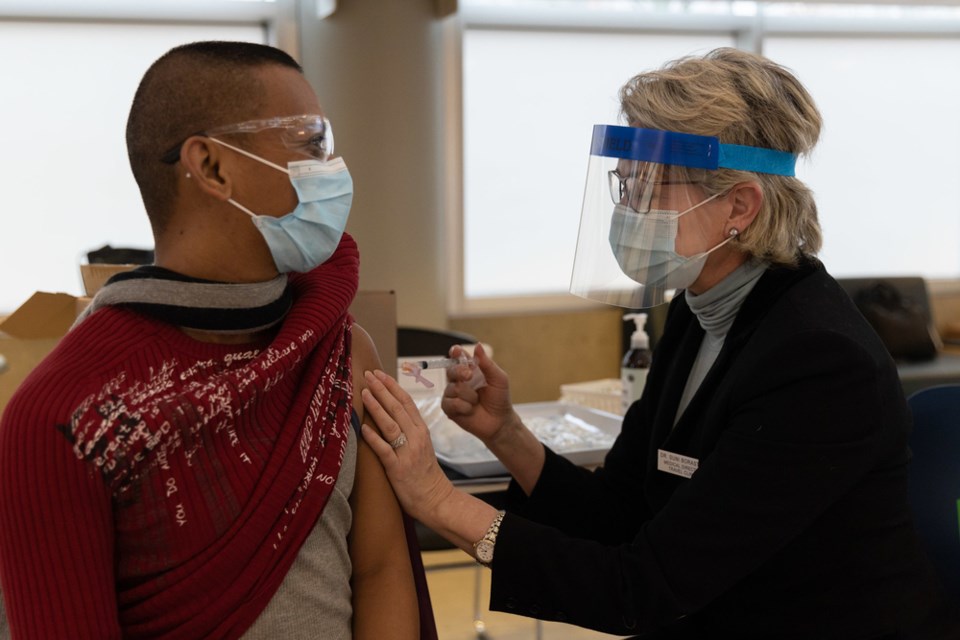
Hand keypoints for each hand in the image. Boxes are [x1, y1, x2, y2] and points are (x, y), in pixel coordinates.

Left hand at [360, 370, 454, 520]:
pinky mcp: (399, 469)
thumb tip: (390, 414)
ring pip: (391, 424)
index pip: (406, 402)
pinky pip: (384, 450)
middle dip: (381, 389)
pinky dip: (373, 438)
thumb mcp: (421, 446)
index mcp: (422, 430)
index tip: (379, 373)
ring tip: (364, 393)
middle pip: (397, 408)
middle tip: (367, 375)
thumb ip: (409, 430)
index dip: (392, 386)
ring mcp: (408, 453)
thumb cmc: (425, 474)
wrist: (436, 499)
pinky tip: (363, 428)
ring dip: (376, 407)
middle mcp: (416, 437)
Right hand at [441, 343, 518, 445]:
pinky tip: (470, 410)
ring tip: (477, 401)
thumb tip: (477, 345)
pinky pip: (451, 403)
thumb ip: (487, 363)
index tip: (457, 351)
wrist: (499, 422)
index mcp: (470, 370)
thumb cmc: (499, 399)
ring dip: (469, 395)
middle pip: (450, 370)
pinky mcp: (449, 408)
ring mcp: (452, 394)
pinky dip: (464, 406)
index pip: (458, 358)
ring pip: (453, 388)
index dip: (455, 353)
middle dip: (460, 372)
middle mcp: (458, 380)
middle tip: (469, 376)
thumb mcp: (498, 379)